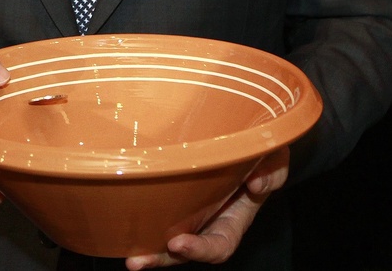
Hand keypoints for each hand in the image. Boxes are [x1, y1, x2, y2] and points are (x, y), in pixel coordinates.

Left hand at [125, 147, 289, 268]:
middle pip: (183, 249)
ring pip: (164, 233)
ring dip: (144, 244)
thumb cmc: (262, 150)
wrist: (247, 133)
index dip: (201, 249)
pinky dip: (137, 213)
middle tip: (137, 260)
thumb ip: (273, 171)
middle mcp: (208, 219)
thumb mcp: (276, 157)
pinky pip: (154, 207)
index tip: (180, 242)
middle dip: (161, 258)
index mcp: (233, 218)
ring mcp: (187, 207)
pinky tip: (115, 213)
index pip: (219, 244)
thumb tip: (257, 185)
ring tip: (125, 252)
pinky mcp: (169, 190)